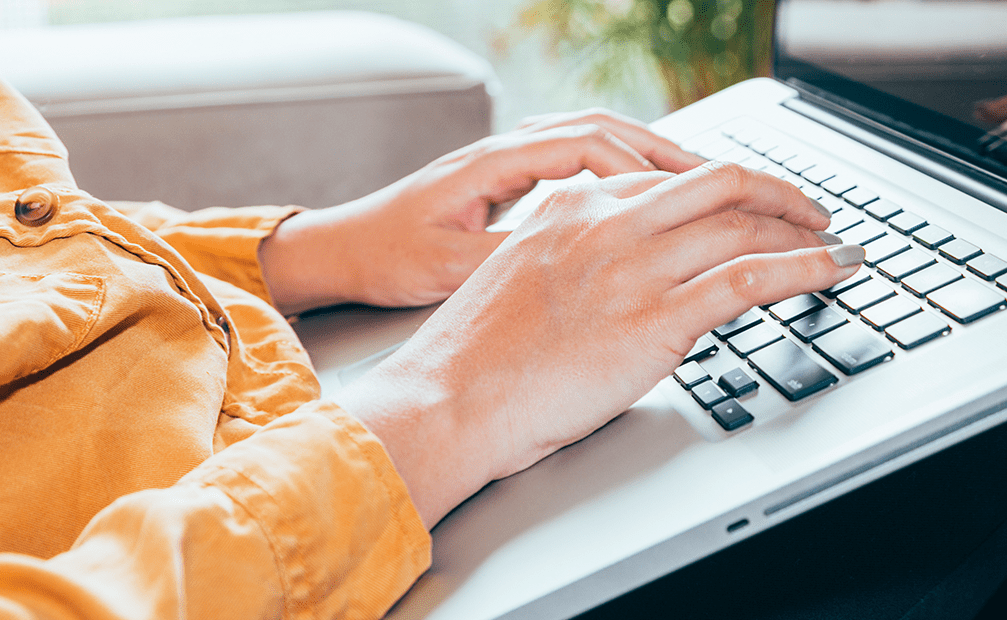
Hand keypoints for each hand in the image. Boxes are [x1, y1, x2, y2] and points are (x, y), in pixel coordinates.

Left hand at [257, 109, 704, 314]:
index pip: (589, 145)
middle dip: (666, 151)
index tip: (696, 191)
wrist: (344, 248)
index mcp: (494, 161)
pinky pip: (577, 161)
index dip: (648, 165)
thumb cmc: (385, 255)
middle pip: (604, 129)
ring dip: (647, 157)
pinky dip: (618, 172)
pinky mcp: (507, 178)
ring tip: (701, 184)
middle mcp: (506, 148)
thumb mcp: (447, 266)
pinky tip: (643, 197)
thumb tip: (574, 262)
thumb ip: (508, 257)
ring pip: (594, 140)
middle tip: (724, 179)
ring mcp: (507, 159)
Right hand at [333, 163, 861, 527]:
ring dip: (802, 231)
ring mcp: (632, 268)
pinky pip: (749, 279)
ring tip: (831, 246)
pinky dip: (803, 268)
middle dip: (779, 194)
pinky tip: (830, 270)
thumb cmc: (476, 355)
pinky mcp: (654, 320)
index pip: (671, 180)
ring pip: (743, 226)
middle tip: (809, 213)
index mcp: (571, 208)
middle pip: (719, 184)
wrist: (448, 399)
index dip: (726, 189)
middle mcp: (606, 224)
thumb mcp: (526, 279)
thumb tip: (633, 275)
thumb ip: (581, 261)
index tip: (749, 204)